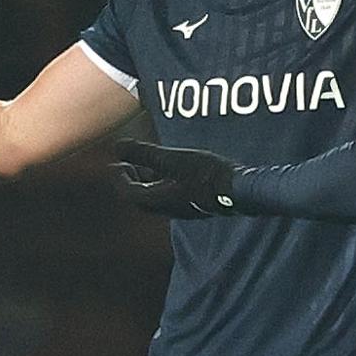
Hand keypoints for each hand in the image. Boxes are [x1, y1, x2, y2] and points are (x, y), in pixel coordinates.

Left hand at [113, 137, 240, 218]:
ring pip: (158, 196)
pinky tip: (175, 170)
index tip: (116, 163)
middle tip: (128, 163)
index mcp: (157, 199)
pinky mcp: (196, 205)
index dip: (120, 178)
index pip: (129, 192)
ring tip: (149, 164)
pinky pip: (173, 195)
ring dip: (149, 180)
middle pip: (142, 196)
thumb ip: (143, 153)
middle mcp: (168, 208)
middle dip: (133, 179)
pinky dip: (165, 182)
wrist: (239, 192)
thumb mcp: (172, 159)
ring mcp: (183, 208)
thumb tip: (117, 146)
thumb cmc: (205, 175)